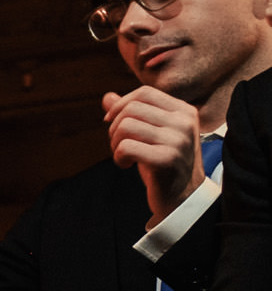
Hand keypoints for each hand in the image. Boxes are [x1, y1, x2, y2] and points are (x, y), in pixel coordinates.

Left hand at [103, 88, 207, 222]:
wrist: (182, 197)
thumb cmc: (163, 163)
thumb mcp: (150, 134)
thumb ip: (132, 114)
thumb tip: (106, 97)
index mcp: (184, 111)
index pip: (144, 93)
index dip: (121, 105)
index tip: (112, 123)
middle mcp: (184, 122)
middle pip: (131, 108)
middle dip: (115, 127)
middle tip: (119, 145)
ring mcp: (177, 140)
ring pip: (126, 125)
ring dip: (115, 143)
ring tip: (124, 156)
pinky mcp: (166, 159)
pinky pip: (126, 146)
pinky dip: (118, 157)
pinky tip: (127, 165)